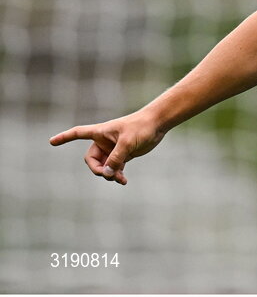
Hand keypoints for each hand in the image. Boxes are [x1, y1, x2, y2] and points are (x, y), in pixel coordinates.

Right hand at [49, 111, 165, 184]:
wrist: (158, 123)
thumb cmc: (141, 127)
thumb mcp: (128, 143)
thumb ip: (116, 158)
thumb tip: (107, 174)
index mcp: (100, 132)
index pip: (78, 133)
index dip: (65, 138)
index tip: (52, 142)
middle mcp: (104, 141)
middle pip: (92, 160)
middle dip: (98, 169)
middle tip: (108, 175)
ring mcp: (113, 149)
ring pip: (104, 166)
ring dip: (109, 175)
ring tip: (120, 179)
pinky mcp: (123, 155)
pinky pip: (114, 168)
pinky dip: (117, 175)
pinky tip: (123, 181)